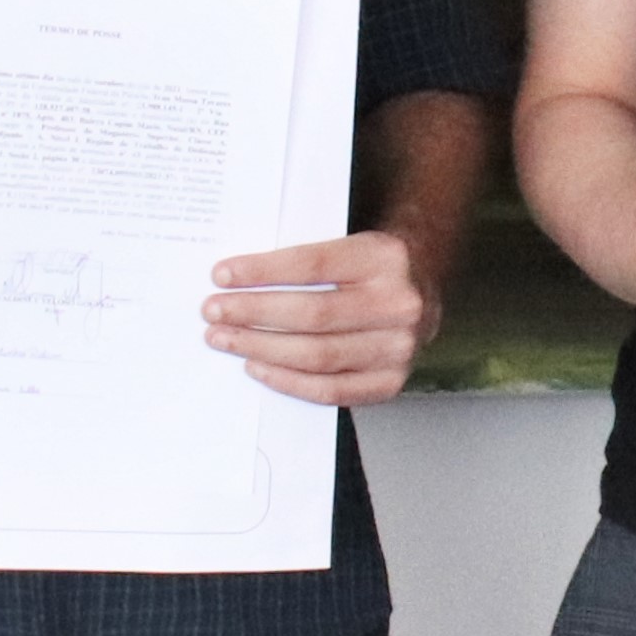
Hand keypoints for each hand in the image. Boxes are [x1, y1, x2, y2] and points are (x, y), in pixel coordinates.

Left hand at [207, 228, 437, 407]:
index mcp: (385, 258)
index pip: (313, 264)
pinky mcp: (391, 381)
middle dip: (253, 314)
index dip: (263, 271)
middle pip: (312, 313)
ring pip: (318, 355)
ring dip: (262, 349)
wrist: (422, 288)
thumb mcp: (349, 244)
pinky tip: (258, 368)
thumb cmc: (370, 266)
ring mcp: (399, 347)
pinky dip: (288, 382)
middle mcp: (399, 303)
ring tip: (226, 340)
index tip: (222, 275)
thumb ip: (306, 261)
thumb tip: (236, 281)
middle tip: (213, 312)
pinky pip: (331, 390)